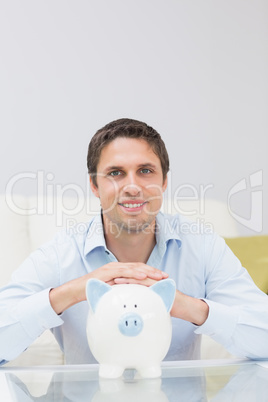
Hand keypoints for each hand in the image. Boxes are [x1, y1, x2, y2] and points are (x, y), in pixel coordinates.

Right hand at [49, 262, 167, 313]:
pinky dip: (134, 273)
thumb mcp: (111, 292)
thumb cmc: (93, 292)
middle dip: (153, 271)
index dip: (151, 273)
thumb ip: (121, 292)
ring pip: (134, 268)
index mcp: (120, 270)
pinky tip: (143, 276)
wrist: (77, 290)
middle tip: (166, 276)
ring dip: (147, 271)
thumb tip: (133, 300)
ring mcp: (113, 268)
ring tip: (159, 275)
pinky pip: (124, 272)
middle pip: (140, 267)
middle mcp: (118, 266)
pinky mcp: (108, 272)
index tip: (163, 278)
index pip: (139, 270)